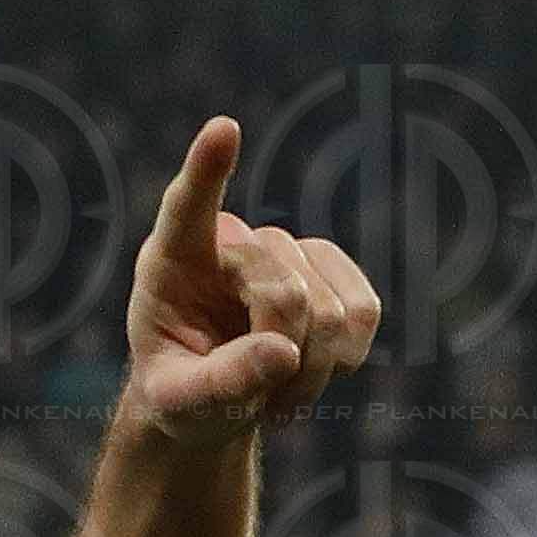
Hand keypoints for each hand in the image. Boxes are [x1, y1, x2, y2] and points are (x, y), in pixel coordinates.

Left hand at [122, 117, 379, 446]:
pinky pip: (364, 314)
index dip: (208, 171)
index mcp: (171, 262)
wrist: (213, 403)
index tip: (223, 130)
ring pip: (329, 310)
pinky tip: (306, 372)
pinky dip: (342, 360)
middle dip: (277, 358)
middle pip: (283, 292)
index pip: (188, 207)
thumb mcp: (181, 405)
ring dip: (310, 371)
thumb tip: (285, 353)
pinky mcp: (333, 271)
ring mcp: (286, 249)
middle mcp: (230, 241)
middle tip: (252, 397)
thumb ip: (221, 383)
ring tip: (273, 390)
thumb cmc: (182, 398)